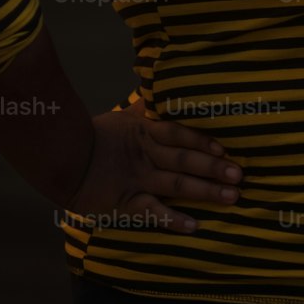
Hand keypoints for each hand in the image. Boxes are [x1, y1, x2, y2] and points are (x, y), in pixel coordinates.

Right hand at [61, 96, 241, 234]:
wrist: (63, 160)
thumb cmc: (96, 137)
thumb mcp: (122, 116)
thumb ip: (144, 105)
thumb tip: (153, 77)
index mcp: (145, 132)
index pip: (178, 134)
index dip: (202, 140)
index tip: (225, 148)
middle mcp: (145, 155)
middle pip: (184, 160)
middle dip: (213, 167)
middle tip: (240, 175)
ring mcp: (137, 179)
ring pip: (176, 184)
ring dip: (205, 191)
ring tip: (231, 197)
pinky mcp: (126, 202)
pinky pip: (153, 211)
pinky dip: (173, 219)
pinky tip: (194, 226)